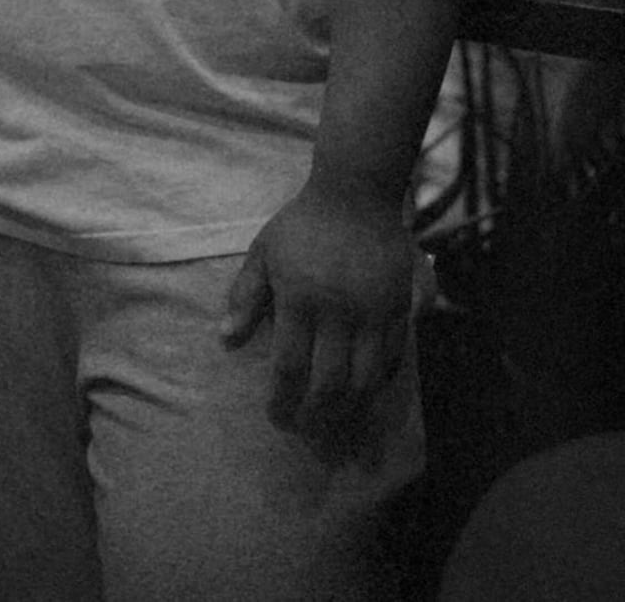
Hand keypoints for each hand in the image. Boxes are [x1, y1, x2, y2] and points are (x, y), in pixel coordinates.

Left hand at [220, 182, 416, 463]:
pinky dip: (379, 382)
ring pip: (366, 380)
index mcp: (300, 299)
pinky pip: (393, 358)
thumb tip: (226, 341)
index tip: (276, 418)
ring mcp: (372, 312)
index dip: (283, 400)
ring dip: (349, 409)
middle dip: (315, 416)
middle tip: (305, 430)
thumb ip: (245, 298)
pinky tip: (365, 393)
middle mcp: (338, 312)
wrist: (356, 194)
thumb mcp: (263, 253)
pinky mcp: (398, 308)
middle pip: (330, 383)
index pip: (290, 367)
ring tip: (334, 421)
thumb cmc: (302, 224)